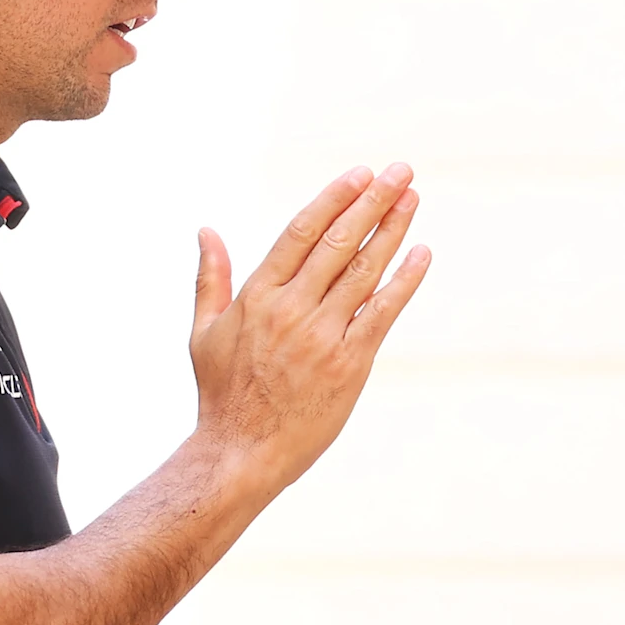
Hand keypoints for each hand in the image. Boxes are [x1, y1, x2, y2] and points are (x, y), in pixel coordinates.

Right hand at [189, 164, 429, 493]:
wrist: (241, 453)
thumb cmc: (222, 394)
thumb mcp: (204, 332)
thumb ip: (210, 278)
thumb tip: (206, 231)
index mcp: (257, 297)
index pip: (301, 233)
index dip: (334, 199)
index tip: (360, 173)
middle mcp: (290, 310)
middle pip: (338, 242)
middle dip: (372, 202)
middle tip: (400, 170)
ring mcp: (321, 336)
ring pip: (363, 271)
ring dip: (392, 230)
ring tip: (413, 198)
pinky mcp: (349, 364)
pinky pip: (382, 313)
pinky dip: (404, 281)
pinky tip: (421, 253)